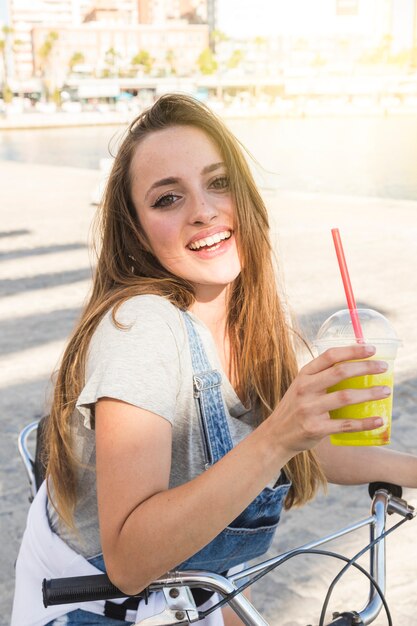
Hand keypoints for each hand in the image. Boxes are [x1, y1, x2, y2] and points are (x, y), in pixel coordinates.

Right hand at [271, 344, 389, 453]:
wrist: (276, 435)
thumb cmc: (296, 408)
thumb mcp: (302, 387)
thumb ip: (322, 377)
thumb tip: (357, 368)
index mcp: (304, 374)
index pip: (329, 355)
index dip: (352, 350)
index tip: (371, 349)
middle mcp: (305, 389)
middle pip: (340, 372)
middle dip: (365, 367)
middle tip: (384, 368)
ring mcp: (309, 409)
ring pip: (345, 397)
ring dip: (369, 393)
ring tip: (386, 391)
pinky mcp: (315, 428)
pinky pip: (345, 424)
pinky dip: (364, 423)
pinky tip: (378, 420)